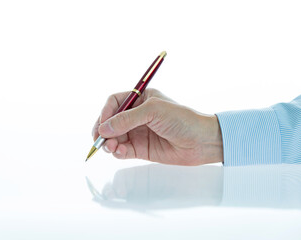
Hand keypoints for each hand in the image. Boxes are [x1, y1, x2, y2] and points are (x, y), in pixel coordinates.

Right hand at [92, 88, 222, 165]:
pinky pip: (123, 150)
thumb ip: (127, 119)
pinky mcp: (141, 149)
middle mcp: (137, 115)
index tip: (102, 124)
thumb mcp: (153, 111)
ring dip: (109, 142)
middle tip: (99, 138)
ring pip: (115, 137)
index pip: (115, 102)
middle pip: (111, 121)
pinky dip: (118, 152)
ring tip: (111, 147)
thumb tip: (103, 128)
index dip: (106, 112)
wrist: (201, 141)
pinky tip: (121, 152)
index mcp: (141, 99)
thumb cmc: (182, 119)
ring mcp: (138, 133)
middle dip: (103, 130)